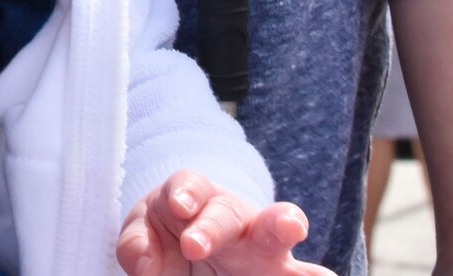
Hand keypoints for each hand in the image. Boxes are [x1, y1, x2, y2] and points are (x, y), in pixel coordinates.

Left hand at [117, 171, 334, 275]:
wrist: (192, 250)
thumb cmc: (166, 235)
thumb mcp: (144, 233)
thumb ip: (138, 245)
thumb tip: (143, 266)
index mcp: (194, 197)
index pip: (188, 186)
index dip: (183, 194)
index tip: (177, 206)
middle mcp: (232, 215)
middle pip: (225, 211)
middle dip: (212, 225)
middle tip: (194, 245)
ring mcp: (261, 245)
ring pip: (276, 229)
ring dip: (283, 225)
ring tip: (292, 226)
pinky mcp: (281, 271)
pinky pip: (301, 273)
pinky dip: (314, 275)